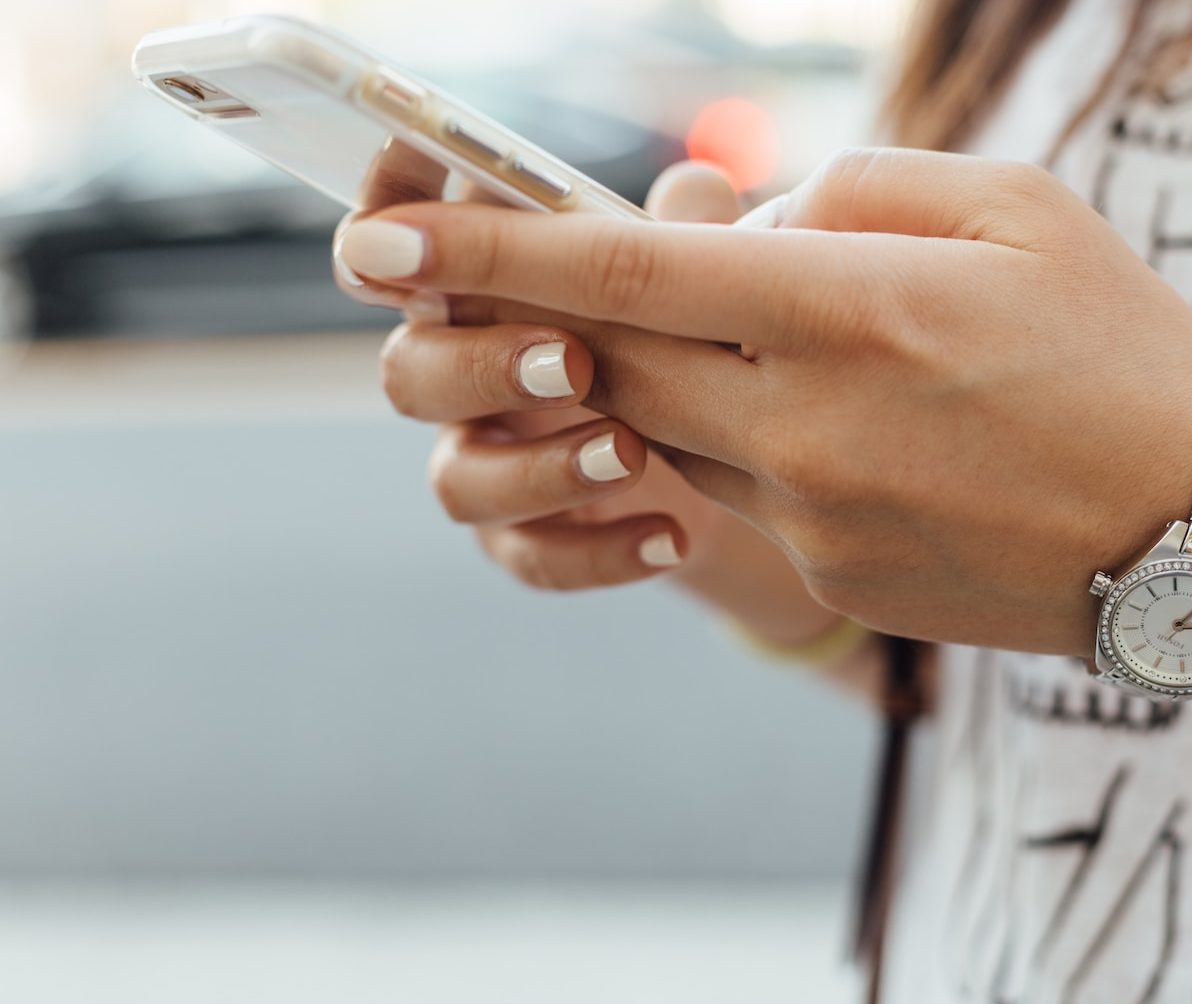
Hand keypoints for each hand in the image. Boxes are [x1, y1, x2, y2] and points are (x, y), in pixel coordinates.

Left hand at [333, 148, 1191, 651]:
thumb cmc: (1124, 349)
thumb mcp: (1018, 209)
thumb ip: (856, 189)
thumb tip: (737, 217)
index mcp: (855, 309)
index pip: (628, 272)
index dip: (492, 250)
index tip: (381, 241)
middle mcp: (811, 423)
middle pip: (615, 359)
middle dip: (557, 314)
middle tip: (537, 277)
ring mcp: (814, 516)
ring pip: (669, 429)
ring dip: (672, 374)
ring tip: (779, 340)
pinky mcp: (831, 574)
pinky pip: (742, 493)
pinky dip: (753, 440)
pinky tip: (856, 426)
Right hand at [345, 162, 755, 591]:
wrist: (737, 463)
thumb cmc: (688, 333)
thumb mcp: (697, 276)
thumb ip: (685, 231)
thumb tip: (697, 187)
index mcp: (480, 286)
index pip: (398, 247)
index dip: (385, 227)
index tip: (406, 223)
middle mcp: (462, 371)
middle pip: (409, 371)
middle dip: (482, 365)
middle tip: (573, 362)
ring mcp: (487, 460)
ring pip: (457, 480)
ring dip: (539, 468)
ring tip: (632, 454)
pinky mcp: (525, 537)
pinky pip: (531, 558)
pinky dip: (600, 551)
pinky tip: (673, 537)